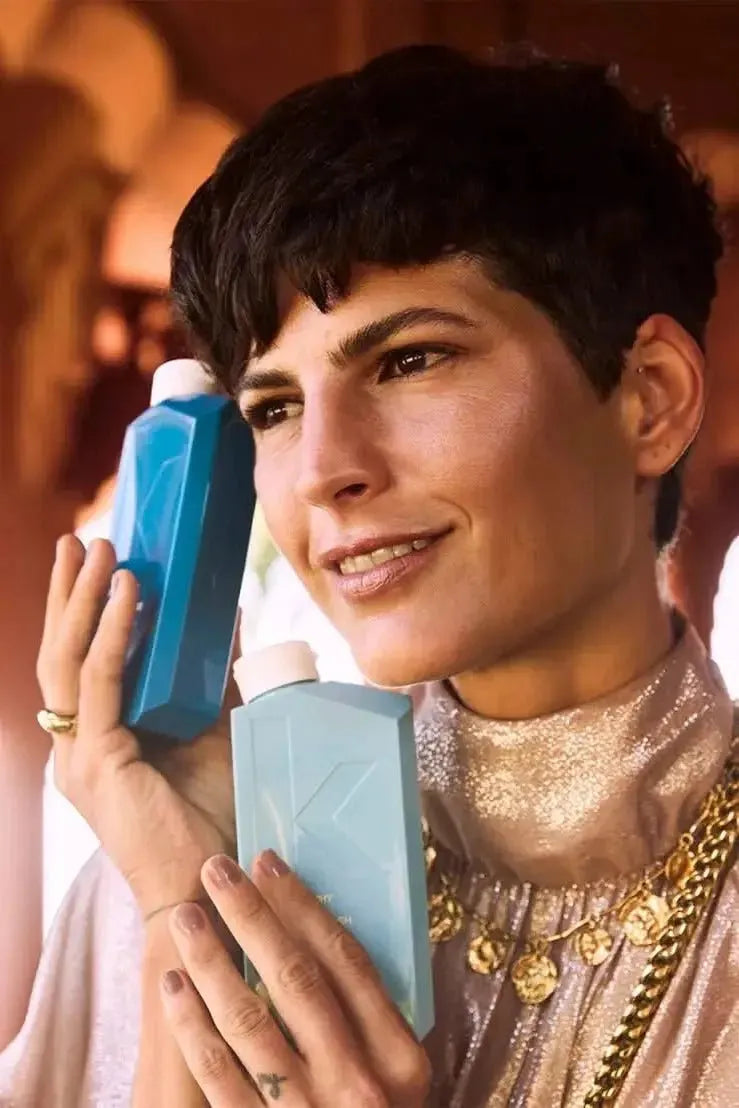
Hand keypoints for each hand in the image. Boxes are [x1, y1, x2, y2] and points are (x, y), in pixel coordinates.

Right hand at [36, 536, 236, 916]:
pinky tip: (130, 594)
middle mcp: (76, 748)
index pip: (76, 664)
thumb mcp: (216, 728)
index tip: (94, 561)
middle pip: (57, 654)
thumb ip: (213, 676)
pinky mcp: (98, 764)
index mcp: (97, 743)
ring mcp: (79, 758)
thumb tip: (229, 614)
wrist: (216, 884)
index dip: (80, 611)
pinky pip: (100, 684)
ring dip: (84, 600)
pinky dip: (112, 633)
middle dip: (68, 594)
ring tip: (101, 551)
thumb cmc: (216, 815)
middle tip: (79, 541)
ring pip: (66, 662)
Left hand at [160, 852, 431, 1106]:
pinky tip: (174, 987)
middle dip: (252, 916)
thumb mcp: (398, 1082)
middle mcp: (356, 1083)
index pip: (346, 961)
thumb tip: (320, 936)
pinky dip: (192, 1027)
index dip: (302, 907)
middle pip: (296, 979)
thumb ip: (369, 1021)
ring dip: (213, 962)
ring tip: (187, 918)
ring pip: (249, 1022)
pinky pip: (218, 1077)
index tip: (268, 863)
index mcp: (399, 1059)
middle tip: (216, 870)